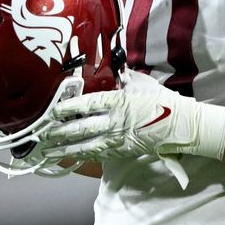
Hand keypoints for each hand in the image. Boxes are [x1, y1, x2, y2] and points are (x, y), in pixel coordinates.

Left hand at [37, 71, 224, 164]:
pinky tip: (72, 157)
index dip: (66, 108)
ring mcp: (118, 139)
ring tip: (49, 152)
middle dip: (59, 132)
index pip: (86, 105)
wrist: (181, 125)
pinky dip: (83, 156)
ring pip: (86, 146)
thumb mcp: (141, 83)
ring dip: (66, 149)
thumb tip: (109, 68)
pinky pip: (99, 154)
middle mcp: (114, 122)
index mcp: (118, 101)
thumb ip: (122, 77)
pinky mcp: (123, 151)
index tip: (52, 111)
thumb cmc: (162, 101)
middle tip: (43, 134)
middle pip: (81, 128)